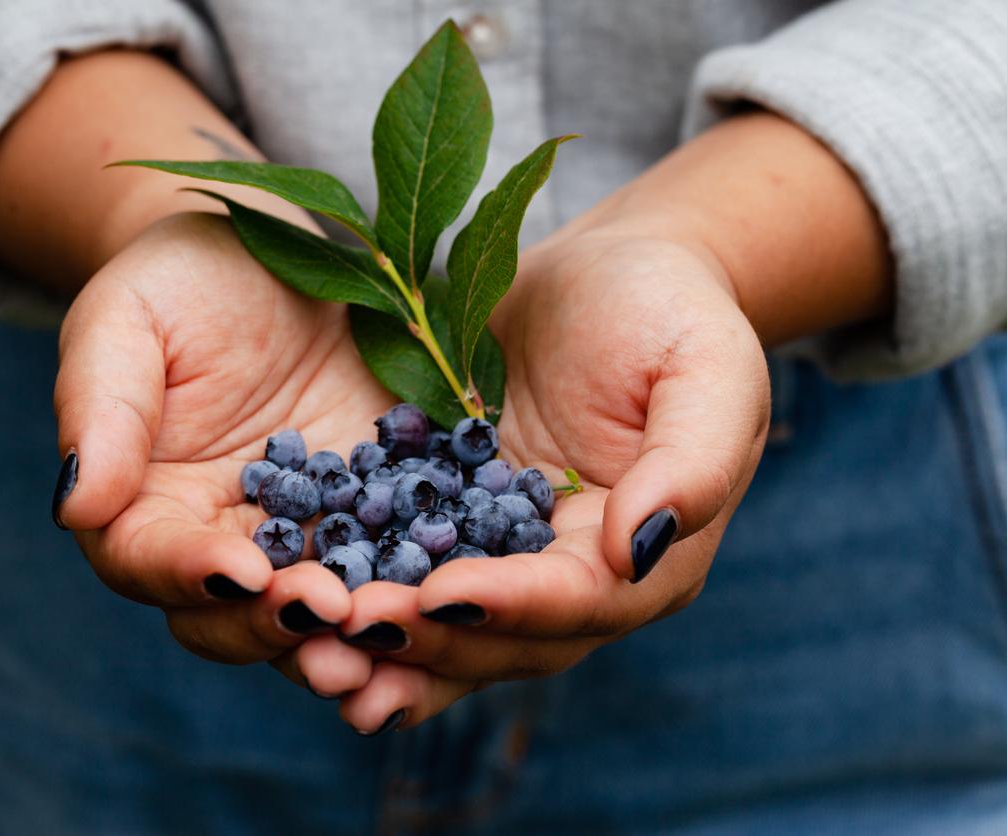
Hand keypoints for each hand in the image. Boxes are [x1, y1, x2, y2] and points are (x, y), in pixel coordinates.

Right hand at [52, 212, 389, 697]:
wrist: (279, 254)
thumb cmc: (183, 277)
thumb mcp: (128, 319)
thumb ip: (100, 408)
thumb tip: (76, 505)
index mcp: (146, 504)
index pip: (149, 560)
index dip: (189, 574)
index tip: (239, 570)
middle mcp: (223, 539)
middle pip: (233, 614)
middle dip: (278, 624)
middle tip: (328, 613)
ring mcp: (307, 536)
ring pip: (315, 614)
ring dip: (348, 640)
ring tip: (387, 641)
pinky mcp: (378, 516)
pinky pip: (394, 569)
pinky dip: (414, 595)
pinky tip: (449, 602)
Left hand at [334, 231, 770, 731]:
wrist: (610, 274)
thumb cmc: (670, 312)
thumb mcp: (707, 370)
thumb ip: (694, 463)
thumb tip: (640, 549)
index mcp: (647, 557)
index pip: (579, 601)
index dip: (512, 605)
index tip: (441, 595)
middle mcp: (577, 578)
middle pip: (505, 636)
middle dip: (430, 639)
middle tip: (352, 628)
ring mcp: (509, 557)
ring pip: (450, 627)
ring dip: (386, 646)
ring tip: (315, 648)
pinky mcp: (452, 523)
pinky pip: (406, 572)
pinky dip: (362, 597)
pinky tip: (299, 608)